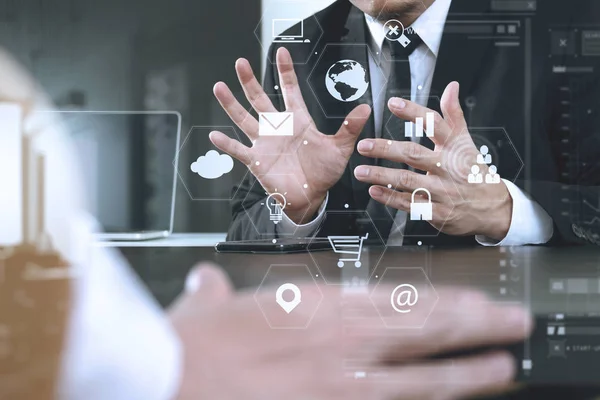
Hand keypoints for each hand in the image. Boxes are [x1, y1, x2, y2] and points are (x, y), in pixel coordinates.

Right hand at [170, 263, 531, 399]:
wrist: (167, 381)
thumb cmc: (189, 350)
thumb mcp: (205, 310)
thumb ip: (215, 295)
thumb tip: (205, 285)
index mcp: (316, 308)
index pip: (399, 300)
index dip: (445, 301)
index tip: (474, 300)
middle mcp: (340, 345)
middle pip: (427, 332)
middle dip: (479, 327)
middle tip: (515, 325)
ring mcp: (340, 388)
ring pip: (423, 380)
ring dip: (468, 374)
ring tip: (503, 368)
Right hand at [209, 47, 371, 223]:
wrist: (310, 196)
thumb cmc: (324, 172)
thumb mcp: (339, 149)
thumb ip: (349, 128)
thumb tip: (365, 108)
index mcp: (297, 120)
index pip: (290, 91)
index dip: (285, 72)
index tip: (281, 52)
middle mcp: (277, 128)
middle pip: (260, 99)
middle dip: (250, 81)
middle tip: (241, 63)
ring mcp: (264, 143)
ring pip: (244, 119)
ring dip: (231, 104)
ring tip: (219, 87)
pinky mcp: (256, 160)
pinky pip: (238, 150)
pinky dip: (226, 144)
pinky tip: (214, 136)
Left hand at [354, 82, 511, 239]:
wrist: (494, 209)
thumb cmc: (475, 173)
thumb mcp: (467, 143)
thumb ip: (454, 115)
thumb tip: (451, 87)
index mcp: (454, 148)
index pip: (434, 124)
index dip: (414, 112)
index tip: (393, 104)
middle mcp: (446, 168)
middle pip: (414, 154)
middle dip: (387, 149)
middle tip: (364, 145)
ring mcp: (441, 191)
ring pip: (407, 180)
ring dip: (382, 175)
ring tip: (361, 170)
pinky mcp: (437, 211)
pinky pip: (410, 204)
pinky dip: (390, 198)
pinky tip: (375, 191)